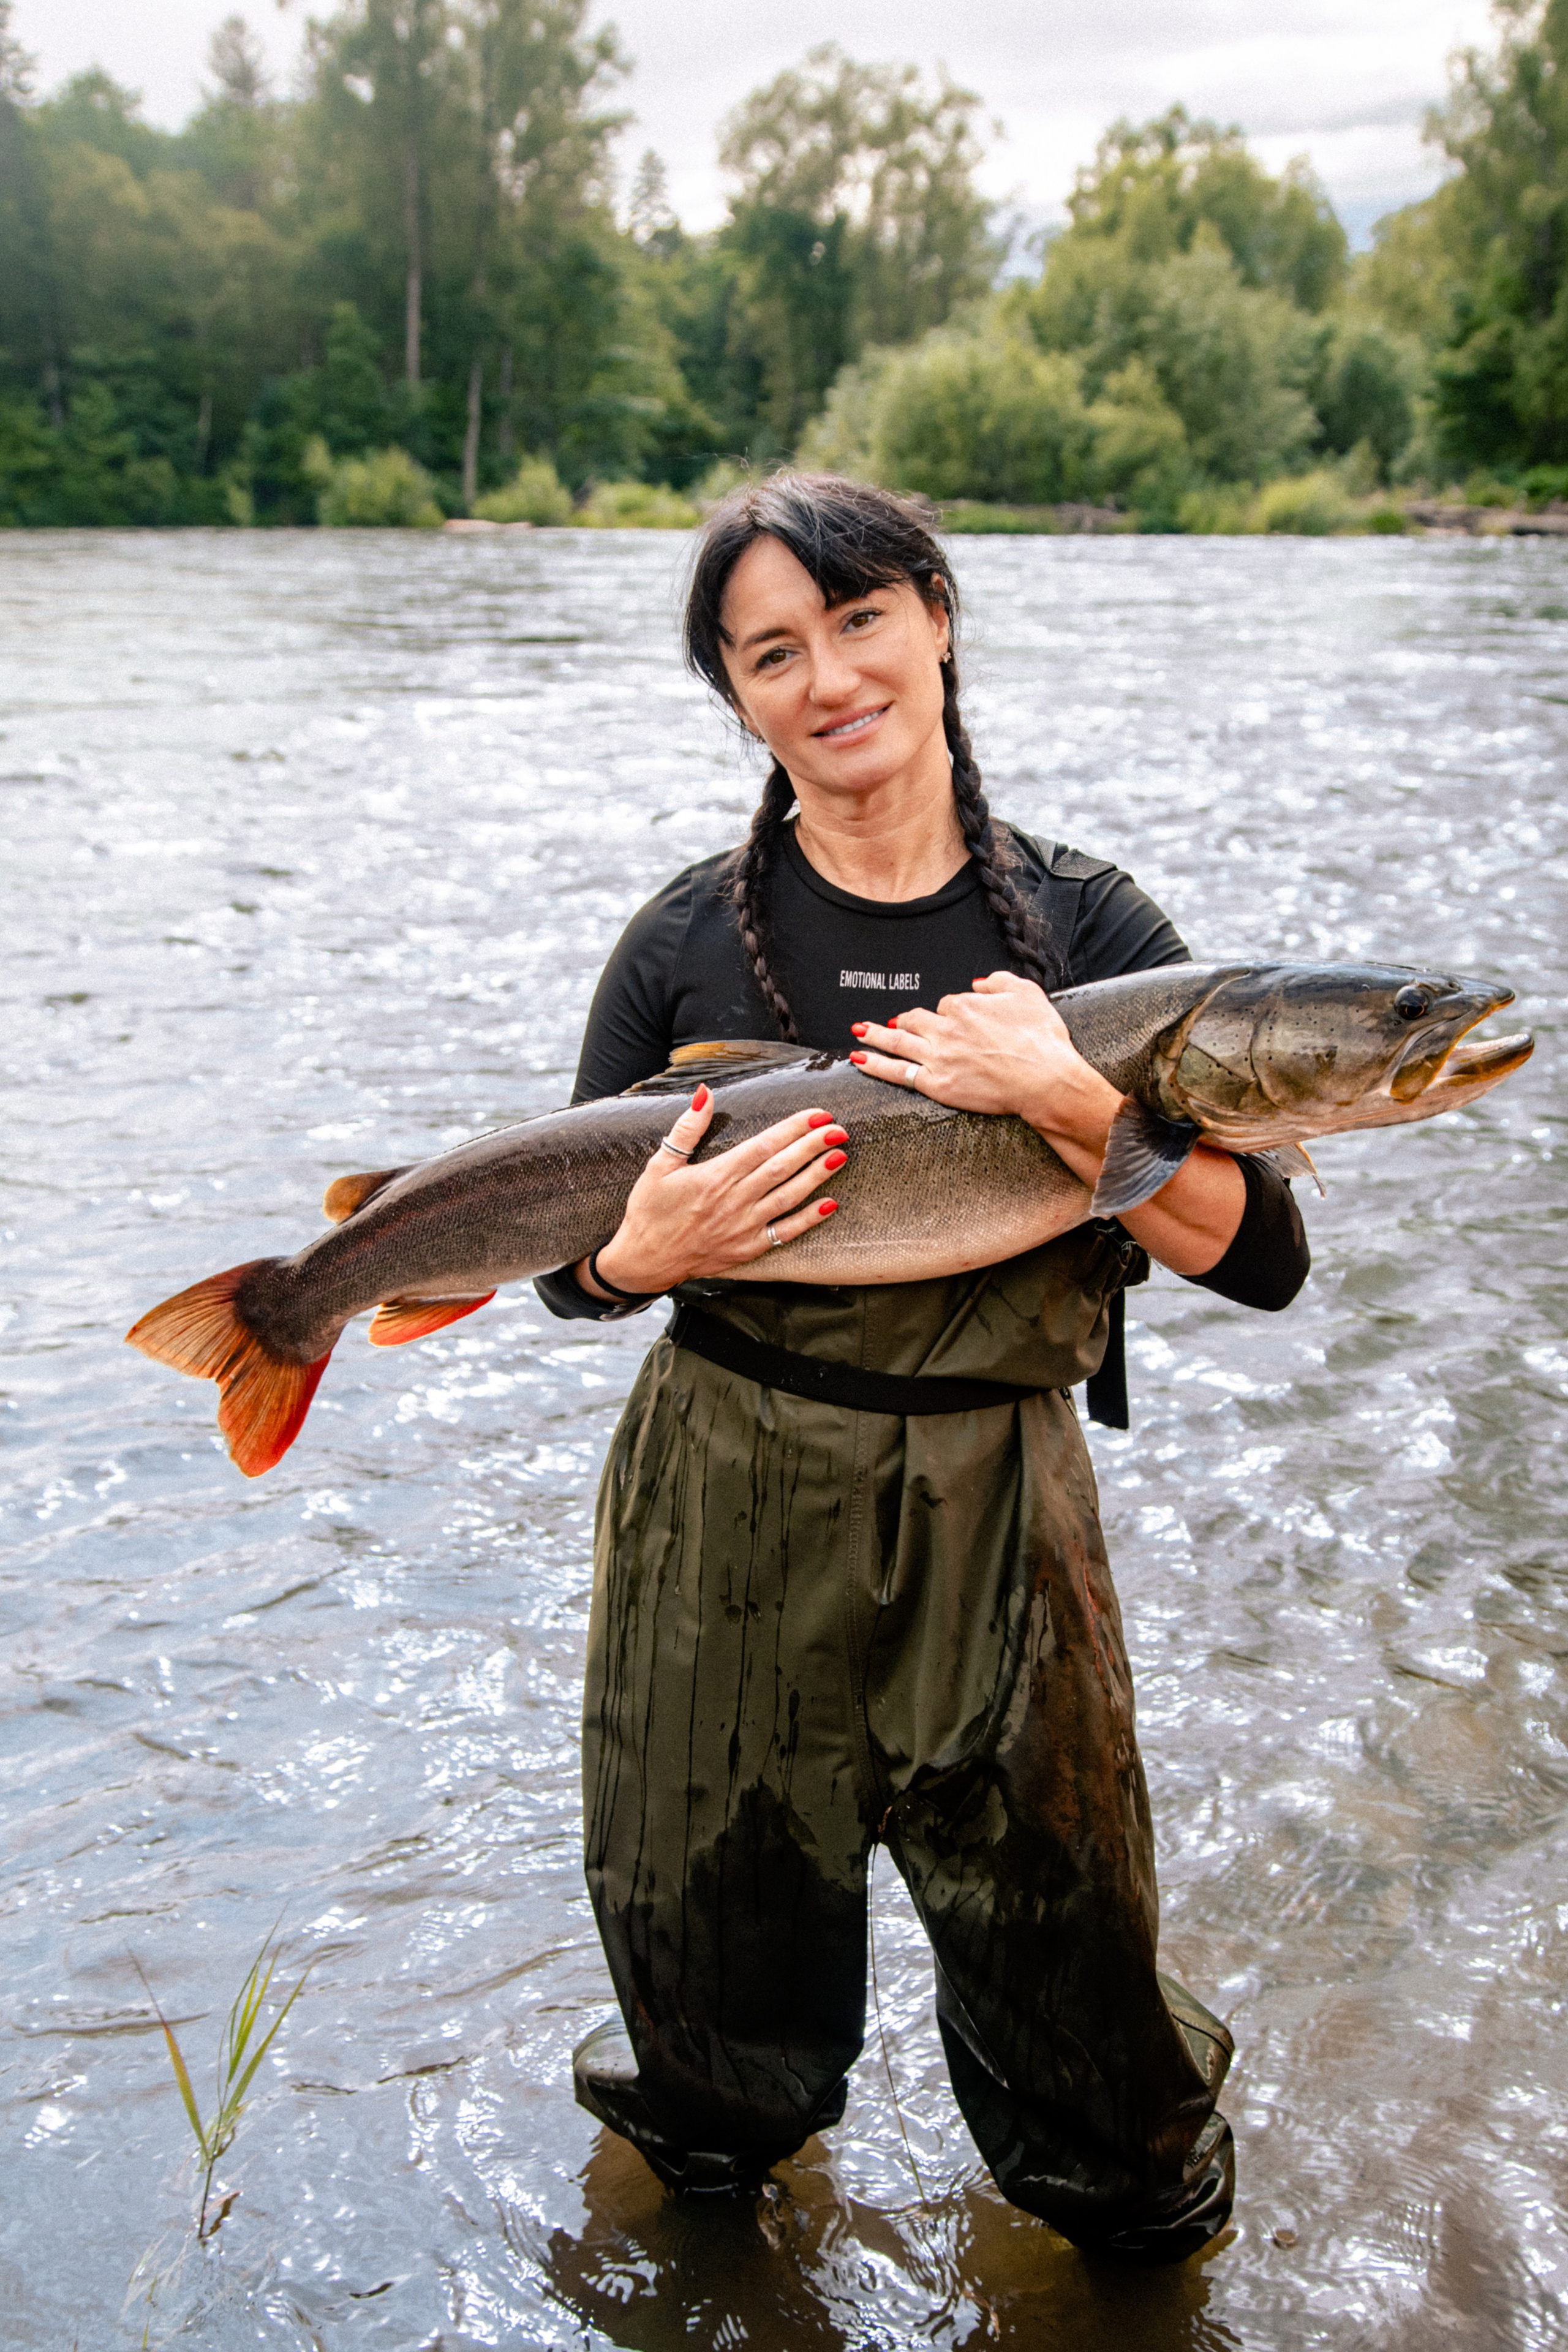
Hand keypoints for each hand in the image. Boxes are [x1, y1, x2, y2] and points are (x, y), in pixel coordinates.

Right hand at [581, 1084, 845, 1297]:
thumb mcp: (660, 1165)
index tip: (817, 1114)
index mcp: (714, 1176)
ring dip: (817, 1176)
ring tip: (840, 1156)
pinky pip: (784, 1233)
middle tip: (839, 1129)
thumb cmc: (650, 1210)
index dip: (793, 1128)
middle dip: (813, 1146)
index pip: (763, 1145)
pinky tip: (830, 1204)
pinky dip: (808, 1220)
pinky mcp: (747, 1249)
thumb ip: (687, 1129)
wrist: (644, 1261)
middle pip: (782, 1168)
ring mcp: (743, 1227)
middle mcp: (733, 1201)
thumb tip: (704, 1093)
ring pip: (789, 1197)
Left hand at [853, 970, 1248, 1275]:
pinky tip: (857, 1057)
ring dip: (874, 1033)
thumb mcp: (1028, 994)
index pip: (947, 1004)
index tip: (958, 1025)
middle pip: (917, 1018)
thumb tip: (976, 982)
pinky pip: (896, 1070)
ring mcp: (938, 1056)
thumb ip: (999, 982)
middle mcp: (946, 1026)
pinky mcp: (935, 1083)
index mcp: (966, 1004)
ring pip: (897, 1040)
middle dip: (907, 1020)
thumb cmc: (1043, 1040)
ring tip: (858, 1030)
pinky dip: (874, 1062)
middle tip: (895, 1023)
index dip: (952, 1014)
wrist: (1045, 1079)